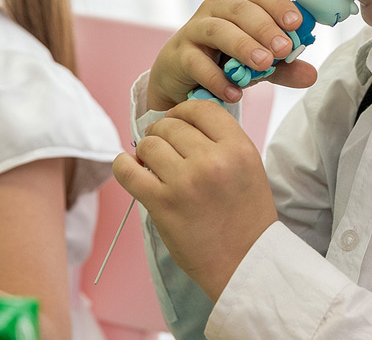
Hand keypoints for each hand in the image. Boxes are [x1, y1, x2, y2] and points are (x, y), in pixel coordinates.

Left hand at [113, 100, 277, 300]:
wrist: (245, 262)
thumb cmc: (247, 217)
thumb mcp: (249, 167)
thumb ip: (223, 142)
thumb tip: (185, 122)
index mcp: (238, 148)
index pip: (201, 108)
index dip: (183, 111)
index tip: (177, 121)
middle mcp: (212, 160)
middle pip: (171, 125)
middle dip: (161, 132)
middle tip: (161, 146)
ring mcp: (185, 181)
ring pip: (149, 145)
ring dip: (146, 151)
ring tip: (151, 164)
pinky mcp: (162, 204)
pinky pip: (128, 171)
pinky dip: (123, 166)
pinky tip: (129, 168)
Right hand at [146, 0, 317, 110]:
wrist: (182, 77)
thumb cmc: (224, 60)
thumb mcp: (258, 63)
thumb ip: (284, 67)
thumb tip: (311, 75)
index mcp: (240, 2)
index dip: (280, 5)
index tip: (297, 24)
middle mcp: (216, 9)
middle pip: (242, 10)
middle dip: (265, 28)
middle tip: (284, 49)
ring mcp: (194, 29)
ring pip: (218, 30)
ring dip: (243, 46)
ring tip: (263, 65)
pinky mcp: (178, 55)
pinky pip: (197, 63)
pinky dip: (216, 78)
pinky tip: (234, 92)